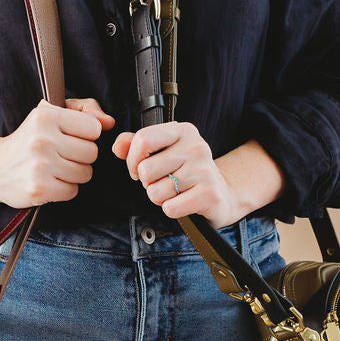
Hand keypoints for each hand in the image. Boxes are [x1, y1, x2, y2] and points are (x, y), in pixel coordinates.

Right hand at [0, 98, 114, 208]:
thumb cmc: (29, 139)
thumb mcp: (51, 114)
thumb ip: (84, 110)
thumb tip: (109, 122)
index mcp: (45, 116)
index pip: (93, 128)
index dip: (85, 135)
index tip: (68, 137)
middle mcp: (42, 139)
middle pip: (92, 153)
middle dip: (80, 156)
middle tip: (60, 155)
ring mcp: (40, 165)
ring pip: (85, 173)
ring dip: (73, 174)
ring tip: (54, 168)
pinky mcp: (39, 188)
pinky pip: (73, 191)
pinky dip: (64, 189)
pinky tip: (49, 181)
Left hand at [111, 122, 285, 227]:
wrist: (221, 193)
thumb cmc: (185, 171)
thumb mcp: (162, 152)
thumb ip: (135, 145)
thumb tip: (118, 147)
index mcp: (182, 131)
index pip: (143, 139)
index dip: (132, 159)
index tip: (138, 168)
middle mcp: (195, 147)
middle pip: (146, 169)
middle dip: (147, 183)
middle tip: (162, 182)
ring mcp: (204, 170)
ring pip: (156, 192)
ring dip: (159, 197)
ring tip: (175, 191)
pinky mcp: (208, 194)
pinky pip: (170, 208)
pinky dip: (171, 209)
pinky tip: (183, 202)